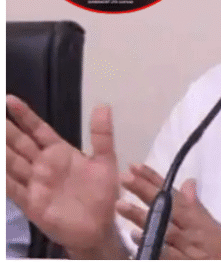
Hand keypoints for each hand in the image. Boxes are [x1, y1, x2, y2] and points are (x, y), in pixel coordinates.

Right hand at [6, 95, 123, 257]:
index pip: (38, 130)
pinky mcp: (31, 202)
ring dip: (1, 150)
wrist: (99, 227)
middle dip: (7, 129)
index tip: (10, 99)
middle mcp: (43, 165)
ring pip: (12, 162)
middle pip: (20, 143)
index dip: (25, 115)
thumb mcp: (105, 161)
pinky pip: (12, 188)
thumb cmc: (102, 194)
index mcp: (60, 153)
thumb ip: (102, 135)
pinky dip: (4, 179)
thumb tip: (103, 105)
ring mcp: (35, 183)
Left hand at [118, 163, 220, 258]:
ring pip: (162, 228)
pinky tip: (135, 237)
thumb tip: (187, 183)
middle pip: (166, 207)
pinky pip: (165, 253)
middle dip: (145, 191)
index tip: (136, 167)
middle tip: (125, 177)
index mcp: (197, 218)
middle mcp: (189, 229)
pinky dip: (151, 245)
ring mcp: (184, 247)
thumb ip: (196, 206)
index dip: (155, 180)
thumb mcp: (213, 226)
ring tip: (121, 204)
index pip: (173, 195)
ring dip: (141, 216)